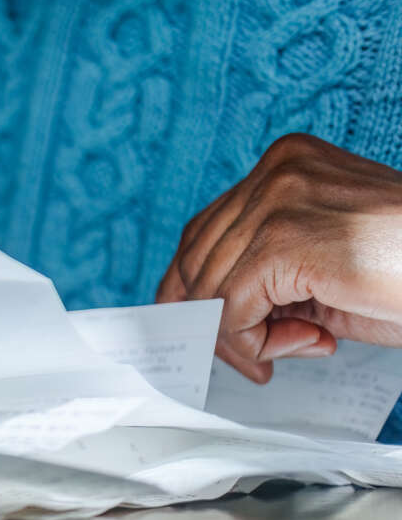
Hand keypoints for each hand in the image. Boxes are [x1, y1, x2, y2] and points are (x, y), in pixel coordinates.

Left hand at [157, 133, 401, 381]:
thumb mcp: (324, 264)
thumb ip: (266, 273)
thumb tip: (208, 312)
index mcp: (286, 164)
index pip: (204, 231)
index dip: (198, 289)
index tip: (222, 331)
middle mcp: (277, 171)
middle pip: (195, 259)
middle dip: (218, 319)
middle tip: (260, 354)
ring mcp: (280, 200)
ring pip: (210, 288)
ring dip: (244, 337)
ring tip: (300, 345)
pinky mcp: (287, 241)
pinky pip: (231, 308)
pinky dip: (254, 342)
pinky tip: (308, 345)